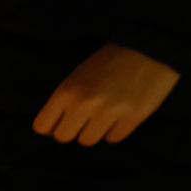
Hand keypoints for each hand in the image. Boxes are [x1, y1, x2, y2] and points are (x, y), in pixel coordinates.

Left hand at [32, 43, 179, 145]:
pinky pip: (113, 138)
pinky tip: (119, 116)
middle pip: (63, 137)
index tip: (61, 121)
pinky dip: (114, 130)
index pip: (42, 126)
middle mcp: (84, 104)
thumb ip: (63, 101)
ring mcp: (109, 112)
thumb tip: (51, 129)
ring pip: (88, 141)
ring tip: (103, 115)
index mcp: (66, 91)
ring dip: (93, 131)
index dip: (51, 125)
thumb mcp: (77, 76)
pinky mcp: (132, 118)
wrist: (148, 49)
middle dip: (72, 130)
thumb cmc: (108, 62)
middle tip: (84, 119)